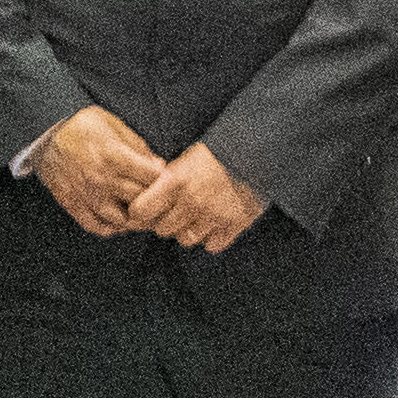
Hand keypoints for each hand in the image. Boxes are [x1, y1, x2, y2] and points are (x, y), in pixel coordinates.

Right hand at [27, 109, 164, 239]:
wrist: (44, 134)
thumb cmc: (81, 125)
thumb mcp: (112, 123)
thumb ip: (137, 145)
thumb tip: (158, 165)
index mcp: (113, 156)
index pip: (153, 177)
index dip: (164, 177)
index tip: (163, 176)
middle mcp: (101, 179)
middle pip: (140, 200)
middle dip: (153, 199)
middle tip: (157, 196)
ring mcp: (87, 196)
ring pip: (122, 220)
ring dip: (135, 218)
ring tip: (139, 210)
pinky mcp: (74, 205)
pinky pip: (97, 227)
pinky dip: (112, 228)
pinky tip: (118, 219)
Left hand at [128, 138, 268, 252]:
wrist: (256, 152)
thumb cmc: (218, 153)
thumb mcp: (185, 159)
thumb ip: (165, 181)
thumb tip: (142, 199)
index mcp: (176, 181)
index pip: (141, 210)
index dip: (141, 212)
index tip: (145, 210)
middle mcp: (192, 201)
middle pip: (163, 229)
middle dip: (166, 221)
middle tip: (176, 211)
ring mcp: (213, 216)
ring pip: (186, 240)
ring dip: (188, 231)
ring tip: (197, 216)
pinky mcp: (234, 225)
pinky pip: (211, 245)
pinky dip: (212, 238)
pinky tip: (214, 223)